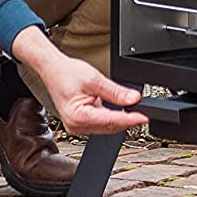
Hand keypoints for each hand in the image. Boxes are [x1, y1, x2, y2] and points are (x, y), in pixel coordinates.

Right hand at [11, 27, 147, 135]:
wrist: (52, 69)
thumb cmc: (66, 73)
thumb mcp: (94, 79)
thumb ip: (116, 92)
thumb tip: (133, 99)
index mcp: (78, 117)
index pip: (111, 121)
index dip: (130, 120)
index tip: (144, 117)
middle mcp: (76, 126)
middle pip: (110, 127)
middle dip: (126, 119)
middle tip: (142, 111)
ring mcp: (76, 126)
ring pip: (106, 127)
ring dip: (118, 118)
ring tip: (130, 109)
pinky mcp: (78, 123)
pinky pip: (99, 124)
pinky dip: (109, 117)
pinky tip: (115, 109)